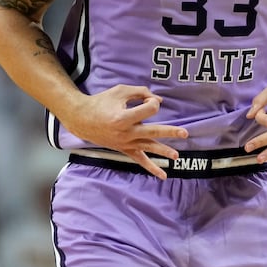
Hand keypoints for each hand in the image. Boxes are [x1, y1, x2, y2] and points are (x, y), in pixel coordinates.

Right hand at [64, 85, 188, 179]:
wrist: (82, 119)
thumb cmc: (102, 102)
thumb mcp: (120, 91)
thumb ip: (140, 92)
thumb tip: (159, 100)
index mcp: (123, 118)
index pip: (148, 109)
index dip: (151, 101)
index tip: (146, 98)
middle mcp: (125, 133)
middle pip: (153, 131)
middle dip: (170, 132)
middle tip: (185, 133)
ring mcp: (125, 143)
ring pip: (148, 147)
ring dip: (164, 152)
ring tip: (177, 157)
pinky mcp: (124, 149)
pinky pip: (140, 160)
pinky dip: (152, 168)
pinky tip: (163, 175)